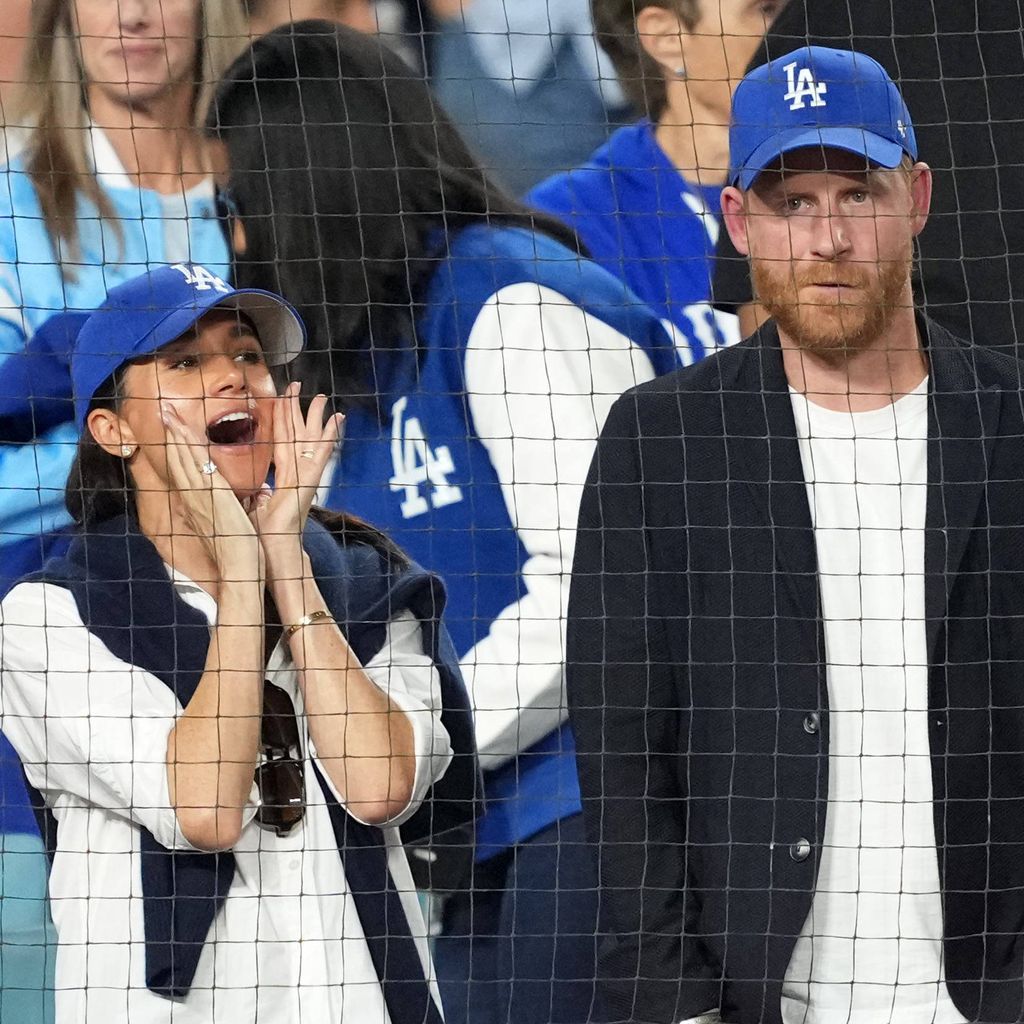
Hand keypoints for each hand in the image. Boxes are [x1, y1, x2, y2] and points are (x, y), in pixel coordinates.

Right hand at [161, 402, 262, 583]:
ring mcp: (200, 494)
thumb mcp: (227, 525)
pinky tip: (181, 430)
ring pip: (182, 457)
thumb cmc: (238, 551)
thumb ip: (224, 511)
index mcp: (199, 504)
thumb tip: (230, 502)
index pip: (184, 470)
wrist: (239, 569)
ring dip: (174, 433)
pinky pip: (195, 463)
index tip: (173, 430)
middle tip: (162, 410)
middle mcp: (194, 497)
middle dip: (170, 434)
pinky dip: (186, 445)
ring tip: (166, 411)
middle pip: (177, 459)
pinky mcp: (210, 494)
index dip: (177, 449)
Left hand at [247, 382, 342, 578]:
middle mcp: (296, 473)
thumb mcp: (253, 505)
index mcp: (282, 476)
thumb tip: (254, 487)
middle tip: (297, 385)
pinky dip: (330, 436)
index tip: (281, 398)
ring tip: (321, 396)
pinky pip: (321, 453)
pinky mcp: (312, 480)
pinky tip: (337, 420)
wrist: (274, 547)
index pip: (280, 440)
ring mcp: (306, 475)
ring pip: (309, 438)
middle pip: (296, 433)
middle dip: (296, 408)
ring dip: (315, 416)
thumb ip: (256, 492)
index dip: (280, 418)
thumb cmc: (262, 533)